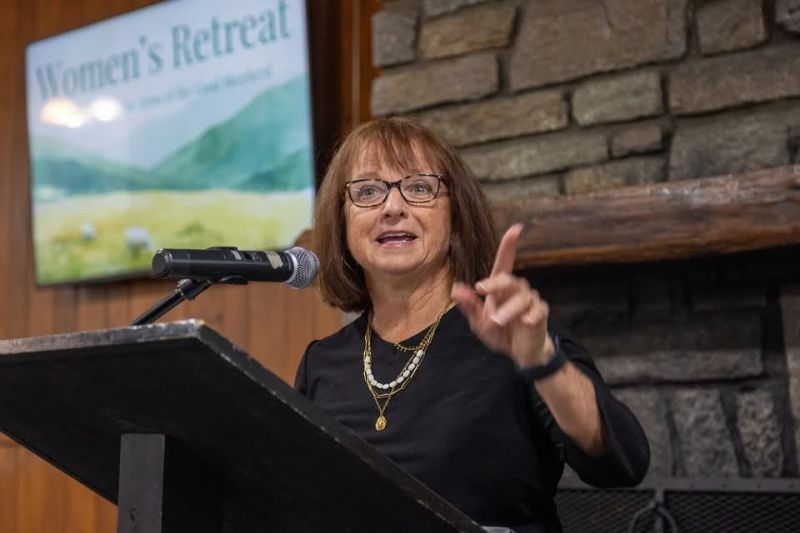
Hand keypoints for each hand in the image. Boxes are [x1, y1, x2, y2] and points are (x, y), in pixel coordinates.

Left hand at [451, 223, 554, 367]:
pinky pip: (537, 311)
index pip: (504, 263)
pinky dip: (531, 315)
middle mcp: (516, 291)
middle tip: (481, 291)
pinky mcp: (540, 314)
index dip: (509, 246)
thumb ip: (469, 306)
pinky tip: (525, 322)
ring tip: (497, 321)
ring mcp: (530, 302)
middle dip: (495, 284)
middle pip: (509, 280)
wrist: (519, 353)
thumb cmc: (499, 332)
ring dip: (508, 309)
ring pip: (522, 297)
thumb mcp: (479, 322)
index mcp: (500, 289)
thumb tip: (455, 289)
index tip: (515, 229)